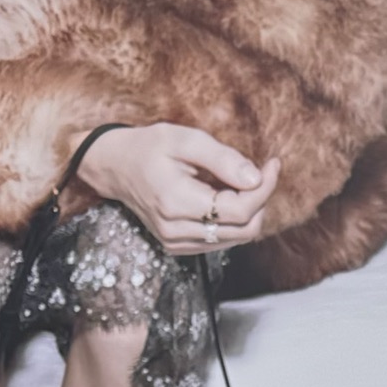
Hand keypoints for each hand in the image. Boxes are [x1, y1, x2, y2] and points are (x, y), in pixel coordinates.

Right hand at [76, 122, 281, 255]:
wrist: (114, 166)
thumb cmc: (148, 147)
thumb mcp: (184, 140)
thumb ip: (222, 159)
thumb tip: (256, 178)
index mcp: (177, 203)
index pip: (241, 210)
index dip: (265, 188)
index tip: (272, 165)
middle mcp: (177, 230)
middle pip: (244, 228)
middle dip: (259, 200)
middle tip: (257, 172)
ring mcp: (177, 243)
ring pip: (237, 238)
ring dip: (246, 210)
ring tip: (232, 182)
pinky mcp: (179, 247)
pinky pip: (222, 240)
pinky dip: (231, 220)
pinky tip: (219, 197)